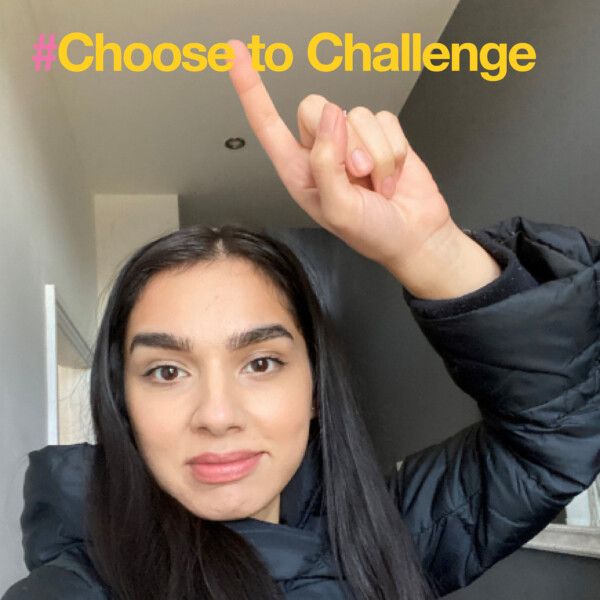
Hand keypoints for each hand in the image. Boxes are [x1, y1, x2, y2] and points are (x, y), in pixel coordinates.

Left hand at [227, 39, 500, 298]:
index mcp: (299, 171)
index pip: (268, 124)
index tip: (237, 55)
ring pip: (358, 115)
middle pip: (317, 108)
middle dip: (343, 140)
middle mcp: (321, 152)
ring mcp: (352, 142)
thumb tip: (331, 118)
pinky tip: (391, 176)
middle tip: (357, 174)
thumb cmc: (372, 234)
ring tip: (377, 185)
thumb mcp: (339, 210)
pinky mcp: (381, 136)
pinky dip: (395, 152)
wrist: (413, 236)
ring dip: (376, 155)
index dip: (252, 90)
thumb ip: (327, 164)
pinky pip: (386, 120)